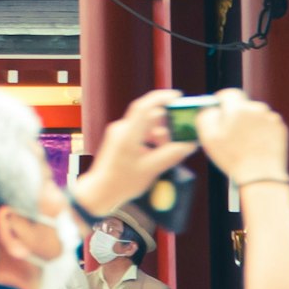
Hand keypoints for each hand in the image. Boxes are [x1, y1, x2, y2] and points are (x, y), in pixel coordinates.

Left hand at [69, 91, 203, 222]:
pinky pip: (140, 134)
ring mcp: (119, 134)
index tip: (177, 96)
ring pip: (145, 127)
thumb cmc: (121, 182)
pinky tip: (159, 154)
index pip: (144, 106)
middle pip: (148, 117)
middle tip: (180, 133)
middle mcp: (122, 129)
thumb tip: (188, 145)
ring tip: (169, 151)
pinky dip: (152, 140)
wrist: (99, 192)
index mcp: (127, 134)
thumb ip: (170, 155)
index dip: (161, 98)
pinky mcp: (120, 140)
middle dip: (166, 124)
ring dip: (160, 135)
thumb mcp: (150, 170)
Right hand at [195, 95, 288, 181]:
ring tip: (247, 142)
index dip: (222, 102)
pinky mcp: (281, 128)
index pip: (229, 94)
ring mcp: (271, 118)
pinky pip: (268, 124)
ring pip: (257, 114)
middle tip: (233, 133)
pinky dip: (263, 131)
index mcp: (238, 108)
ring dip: (251, 122)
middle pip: (243, 105)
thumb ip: (205, 115)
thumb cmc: (233, 158)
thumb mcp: (208, 137)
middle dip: (238, 115)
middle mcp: (256, 108)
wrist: (261, 177)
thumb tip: (211, 108)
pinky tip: (258, 144)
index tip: (221, 110)